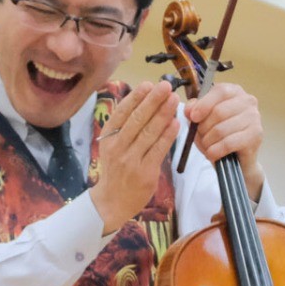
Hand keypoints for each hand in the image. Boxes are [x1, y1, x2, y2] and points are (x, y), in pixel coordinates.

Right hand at [90, 80, 179, 233]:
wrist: (111, 202)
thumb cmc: (116, 170)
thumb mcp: (113, 146)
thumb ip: (125, 127)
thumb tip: (145, 102)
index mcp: (108, 137)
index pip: (122, 112)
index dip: (136, 97)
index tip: (148, 83)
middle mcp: (117, 146)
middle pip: (137, 119)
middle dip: (153, 100)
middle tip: (166, 85)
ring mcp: (131, 160)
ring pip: (149, 132)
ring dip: (163, 114)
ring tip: (174, 100)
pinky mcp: (145, 172)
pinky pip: (158, 150)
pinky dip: (168, 136)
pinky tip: (176, 124)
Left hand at [184, 82, 266, 199]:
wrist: (237, 159)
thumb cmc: (219, 135)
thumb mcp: (203, 120)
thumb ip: (194, 110)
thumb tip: (189, 109)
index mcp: (235, 91)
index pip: (220, 91)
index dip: (204, 104)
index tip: (193, 117)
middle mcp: (248, 101)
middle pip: (219, 111)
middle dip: (204, 127)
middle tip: (201, 137)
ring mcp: (254, 118)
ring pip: (222, 129)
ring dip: (208, 141)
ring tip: (207, 147)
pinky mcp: (256, 136)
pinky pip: (228, 143)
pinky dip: (215, 151)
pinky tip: (212, 154)